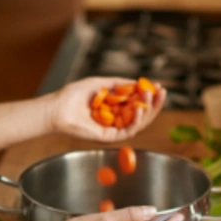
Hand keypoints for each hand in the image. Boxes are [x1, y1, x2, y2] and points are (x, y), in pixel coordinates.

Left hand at [47, 76, 166, 142]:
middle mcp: (116, 120)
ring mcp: (113, 130)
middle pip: (142, 114)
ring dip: (148, 110)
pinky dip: (136, 121)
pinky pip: (127, 131)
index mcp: (114, 108)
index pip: (137, 103)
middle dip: (154, 103)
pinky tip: (140, 109)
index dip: (149, 95)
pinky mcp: (109, 138)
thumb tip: (136, 82)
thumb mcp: (100, 83)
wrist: (57, 108)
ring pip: (138, 123)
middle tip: (163, 92)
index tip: (159, 86)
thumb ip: (118, 83)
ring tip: (151, 96)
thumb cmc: (73, 95)